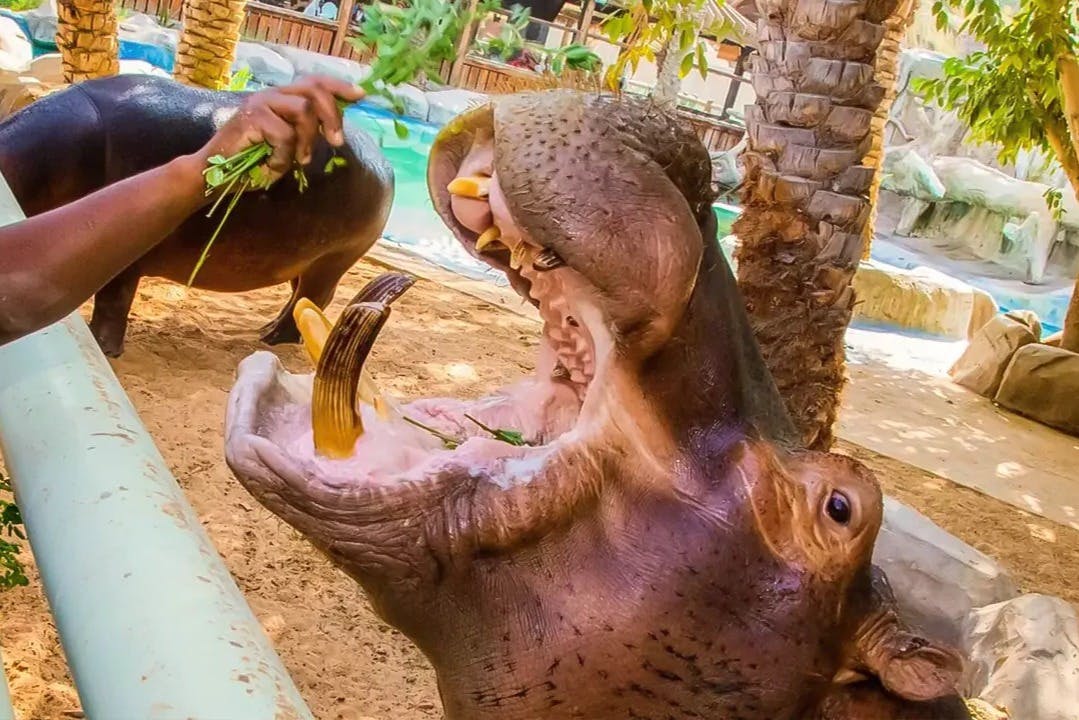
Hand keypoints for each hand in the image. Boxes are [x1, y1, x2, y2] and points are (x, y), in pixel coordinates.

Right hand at [195, 75, 364, 183]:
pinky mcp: (251, 117)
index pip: (314, 82)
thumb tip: (334, 130)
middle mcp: (272, 95)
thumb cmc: (251, 163)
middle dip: (332, 116)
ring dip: (306, 140)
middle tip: (336, 141)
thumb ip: (306, 134)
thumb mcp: (287, 147)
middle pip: (314, 91)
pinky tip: (270, 166)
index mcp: (282, 98)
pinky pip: (285, 135)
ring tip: (297, 160)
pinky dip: (283, 157)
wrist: (215, 174)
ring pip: (303, 110)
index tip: (360, 95)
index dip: (339, 86)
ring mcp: (260, 103)